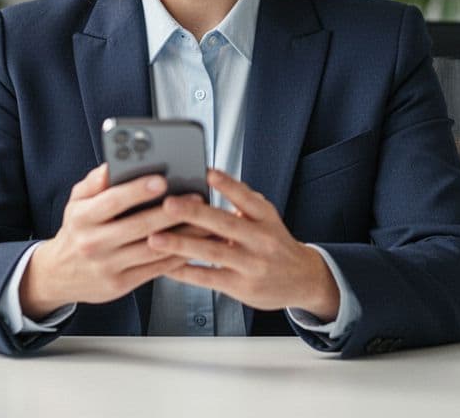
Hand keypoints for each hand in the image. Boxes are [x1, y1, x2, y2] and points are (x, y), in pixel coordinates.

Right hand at [20, 164, 187, 317]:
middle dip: (171, 212)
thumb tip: (114, 164)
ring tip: (203, 222)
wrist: (59, 274)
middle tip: (195, 199)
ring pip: (152, 249)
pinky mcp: (120, 285)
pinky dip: (177, 257)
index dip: (138, 190)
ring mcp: (107, 266)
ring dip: (183, 236)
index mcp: (82, 217)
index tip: (161, 179)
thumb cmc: (76, 231)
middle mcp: (92, 243)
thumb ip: (95, 181)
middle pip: (139, 226)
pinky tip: (192, 245)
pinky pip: (155, 269)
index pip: (112, 201)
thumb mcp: (76, 202)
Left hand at [147, 169, 340, 320]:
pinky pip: (207, 278)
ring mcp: (250, 264)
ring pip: (212, 253)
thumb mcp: (268, 218)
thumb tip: (214, 179)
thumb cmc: (277, 245)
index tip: (207, 173)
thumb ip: (243, 202)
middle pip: (224, 224)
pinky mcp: (241, 286)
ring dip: (181, 245)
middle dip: (194, 213)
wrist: (303, 279)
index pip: (245, 197)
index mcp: (266, 218)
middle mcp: (260, 240)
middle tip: (168, 204)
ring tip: (156, 238)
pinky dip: (184, 272)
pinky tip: (165, 266)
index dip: (227, 185)